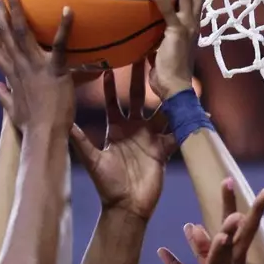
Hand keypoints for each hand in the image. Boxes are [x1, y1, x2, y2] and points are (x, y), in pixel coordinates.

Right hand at [0, 0, 74, 133]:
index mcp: (12, 76)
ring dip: (16, 7)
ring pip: (22, 32)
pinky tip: (68, 8)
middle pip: (4, 33)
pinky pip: (60, 45)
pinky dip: (64, 26)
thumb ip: (3, 96)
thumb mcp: (13, 111)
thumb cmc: (32, 127)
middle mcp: (20, 66)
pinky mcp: (55, 70)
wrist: (44, 135)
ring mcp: (35, 66)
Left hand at [71, 60, 174, 221]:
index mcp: (115, 130)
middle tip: (143, 55)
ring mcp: (150, 138)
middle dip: (140, 78)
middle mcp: (133, 130)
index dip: (111, 86)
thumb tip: (65, 123)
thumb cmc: (107, 186)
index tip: (110, 65)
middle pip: (138, 99)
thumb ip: (81, 141)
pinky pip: (178, 133)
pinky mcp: (164, 149)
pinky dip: (187, 123)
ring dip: (166, 94)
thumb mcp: (93, 161)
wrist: (127, 208)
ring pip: (160, 110)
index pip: (113, 102)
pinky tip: (198, 110)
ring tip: (172, 74)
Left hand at [147, 0, 204, 99]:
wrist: (176, 89)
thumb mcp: (161, 50)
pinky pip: (168, 13)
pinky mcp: (177, 34)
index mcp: (192, 25)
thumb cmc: (167, 74)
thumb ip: (156, 36)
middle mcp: (194, 23)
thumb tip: (143, 29)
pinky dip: (160, 0)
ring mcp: (187, 27)